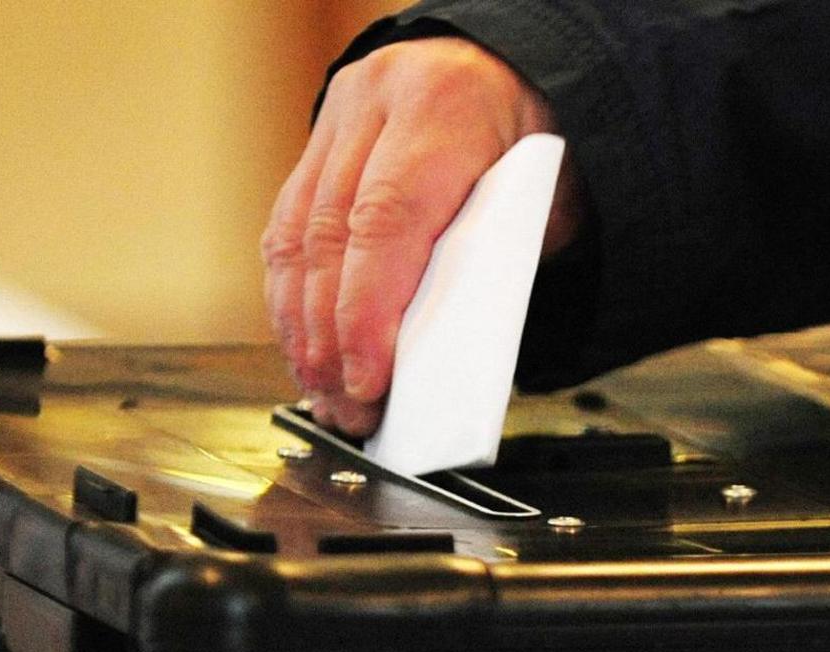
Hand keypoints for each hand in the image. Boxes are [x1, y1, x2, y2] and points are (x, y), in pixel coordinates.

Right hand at [263, 37, 581, 435]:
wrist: (513, 67)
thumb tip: (445, 360)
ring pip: (294, 235)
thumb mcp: (541, 203)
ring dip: (301, 326)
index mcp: (444, 109)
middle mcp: (377, 102)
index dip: (366, 312)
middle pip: (329, 236)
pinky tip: (304, 344)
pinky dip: (292, 295)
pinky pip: (288, 227)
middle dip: (330, 337)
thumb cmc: (533, 142)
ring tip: (323, 390)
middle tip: (347, 406)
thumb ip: (494, 267)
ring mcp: (339, 117)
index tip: (367, 380)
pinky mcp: (317, 141)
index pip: (387, 222)